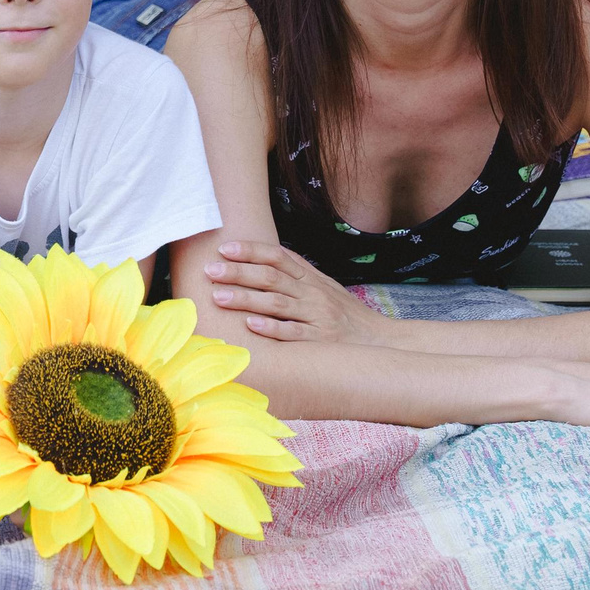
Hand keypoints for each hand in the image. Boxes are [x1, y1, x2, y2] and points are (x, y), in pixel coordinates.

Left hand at [201, 241, 388, 345]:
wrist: (380, 341)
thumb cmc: (344, 315)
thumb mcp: (324, 287)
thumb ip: (297, 274)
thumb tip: (262, 259)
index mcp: (311, 278)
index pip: (277, 257)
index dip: (250, 250)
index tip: (224, 248)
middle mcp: (313, 293)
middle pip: (271, 277)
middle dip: (238, 272)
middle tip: (210, 270)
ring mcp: (316, 316)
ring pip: (276, 303)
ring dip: (245, 299)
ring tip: (218, 297)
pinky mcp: (319, 341)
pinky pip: (293, 333)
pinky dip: (271, 328)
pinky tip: (250, 324)